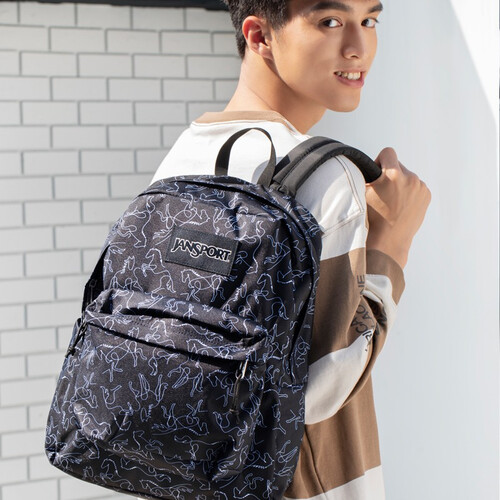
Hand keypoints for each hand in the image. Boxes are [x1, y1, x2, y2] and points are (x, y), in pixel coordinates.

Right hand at [365, 148, 430, 268]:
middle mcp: (410, 178)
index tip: (377, 173)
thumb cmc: (373, 219)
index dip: (379, 161)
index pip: (388, 152)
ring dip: (401, 185)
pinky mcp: (426, 195)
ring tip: (392, 202)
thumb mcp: (363, 193)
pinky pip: (416, 187)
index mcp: (393, 175)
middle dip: (390, 175)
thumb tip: (368, 166)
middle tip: (383, 193)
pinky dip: (409, 193)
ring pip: (408, 177)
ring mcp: (420, 187)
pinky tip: (401, 206)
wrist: (389, 240)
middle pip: (398, 165)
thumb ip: (368, 175)